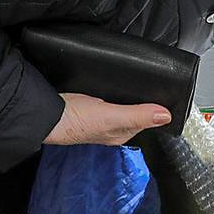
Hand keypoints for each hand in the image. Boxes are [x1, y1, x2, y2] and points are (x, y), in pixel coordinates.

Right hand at [43, 92, 170, 145]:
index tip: (164, 91)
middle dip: (142, 99)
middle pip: (134, 111)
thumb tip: (166, 115)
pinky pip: (108, 98)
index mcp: (121, 133)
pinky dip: (113, 90)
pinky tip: (113, 82)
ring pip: (121, 104)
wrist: (48, 114)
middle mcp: (112, 127)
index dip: (155, 107)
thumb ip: (138, 115)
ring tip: (136, 79)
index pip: (145, 120)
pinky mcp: (89, 105)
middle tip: (152, 81)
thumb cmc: (77, 121)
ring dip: (128, 94)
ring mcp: (100, 117)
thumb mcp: (112, 116)